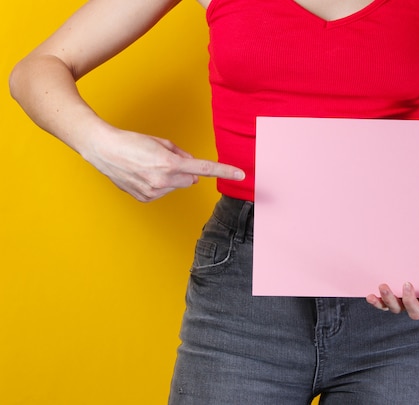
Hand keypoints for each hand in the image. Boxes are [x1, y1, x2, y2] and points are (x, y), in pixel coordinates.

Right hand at [83, 128, 244, 201]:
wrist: (103, 149)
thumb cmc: (132, 142)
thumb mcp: (162, 143)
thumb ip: (182, 155)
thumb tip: (194, 168)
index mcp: (170, 164)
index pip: (204, 168)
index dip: (224, 171)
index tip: (241, 174)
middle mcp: (163, 180)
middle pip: (190, 179)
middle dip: (184, 171)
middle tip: (164, 160)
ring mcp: (154, 192)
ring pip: (177, 186)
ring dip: (170, 178)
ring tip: (148, 167)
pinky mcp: (146, 198)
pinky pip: (163, 192)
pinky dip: (158, 185)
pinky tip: (143, 175)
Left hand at [366, 283, 418, 319]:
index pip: (416, 311)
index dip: (409, 301)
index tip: (407, 283)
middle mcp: (409, 303)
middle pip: (398, 309)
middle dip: (390, 300)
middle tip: (385, 285)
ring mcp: (397, 298)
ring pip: (387, 306)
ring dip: (381, 300)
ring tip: (378, 286)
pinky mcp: (387, 292)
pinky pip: (378, 301)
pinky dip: (373, 299)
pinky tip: (368, 294)